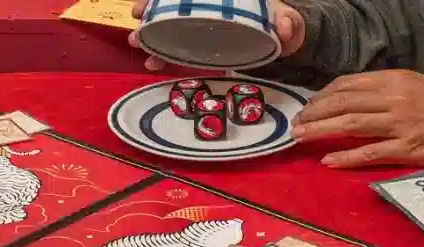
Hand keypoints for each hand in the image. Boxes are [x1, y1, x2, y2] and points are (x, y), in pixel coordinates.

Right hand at [128, 0, 304, 69]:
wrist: (281, 41)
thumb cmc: (282, 25)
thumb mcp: (286, 22)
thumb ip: (286, 23)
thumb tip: (283, 24)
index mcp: (225, 2)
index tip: (151, 0)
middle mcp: (208, 11)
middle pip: (173, 6)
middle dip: (150, 9)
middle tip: (136, 15)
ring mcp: (202, 29)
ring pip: (169, 27)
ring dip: (150, 33)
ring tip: (137, 41)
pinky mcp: (200, 49)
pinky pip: (176, 50)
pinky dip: (162, 56)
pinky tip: (151, 64)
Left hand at [290, 70, 423, 167]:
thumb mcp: (407, 84)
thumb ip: (375, 89)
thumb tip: (339, 97)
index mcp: (392, 81)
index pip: (347, 85)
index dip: (322, 96)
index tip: (307, 106)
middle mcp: (393, 100)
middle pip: (344, 104)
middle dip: (314, 113)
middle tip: (296, 124)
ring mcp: (399, 125)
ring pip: (351, 125)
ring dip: (321, 131)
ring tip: (300, 137)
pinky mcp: (406, 149)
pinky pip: (370, 153)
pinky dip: (346, 157)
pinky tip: (327, 161)